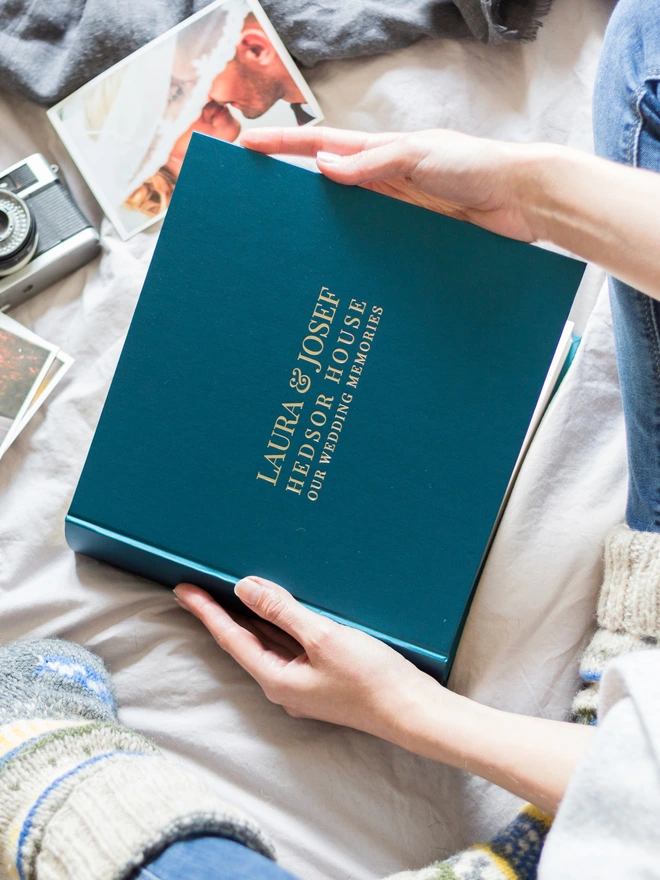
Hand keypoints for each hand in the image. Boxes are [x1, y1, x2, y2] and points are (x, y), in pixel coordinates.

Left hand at [173, 577, 444, 739]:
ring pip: (265, 643)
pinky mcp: (320, 677)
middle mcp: (282, 684)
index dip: (205, 611)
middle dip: (221, 613)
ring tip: (228, 592)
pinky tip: (277, 608)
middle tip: (198, 586)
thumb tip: (245, 588)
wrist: (412, 711)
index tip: (182, 589)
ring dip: (247, 617)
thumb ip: (282, 611)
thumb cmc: (371, 679)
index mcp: (276, 677)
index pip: (230, 637)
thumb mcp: (323, 636)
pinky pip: (287, 645)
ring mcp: (301, 683)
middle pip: (243, 641)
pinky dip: (276, 623)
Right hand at [240, 126, 546, 241]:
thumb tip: (324, 166)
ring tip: (286, 247)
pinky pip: (375, 245)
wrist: (520, 199)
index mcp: (383, 153)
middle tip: (257, 205)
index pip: (323, 147)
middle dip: (292, 192)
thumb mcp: (420, 155)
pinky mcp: (413, 237)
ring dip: (320, 231)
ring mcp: (398, 212)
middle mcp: (385, 182)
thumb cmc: (476, 166)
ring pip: (347, 221)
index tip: (248, 145)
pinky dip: (354, 254)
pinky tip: (337, 269)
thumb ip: (374, 162)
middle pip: (328, 187)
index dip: (284, 146)